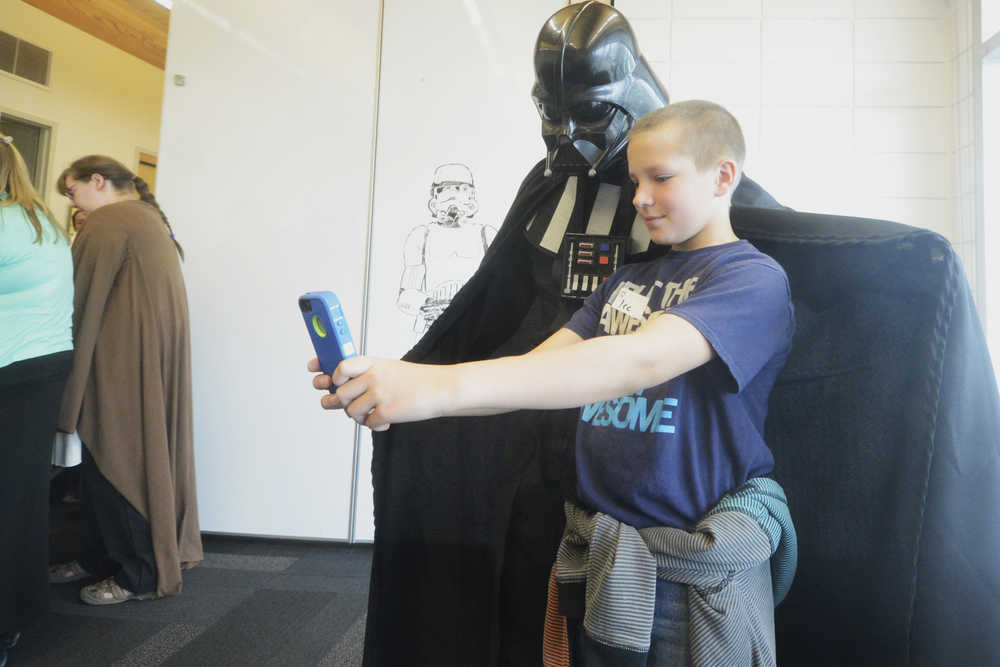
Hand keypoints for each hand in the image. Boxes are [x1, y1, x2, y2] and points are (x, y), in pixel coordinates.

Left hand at [308, 356, 448, 430]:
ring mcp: (379, 394)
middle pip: (340, 393)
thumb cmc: (416, 380)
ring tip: (372, 413)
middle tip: (350, 405)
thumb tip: (338, 390)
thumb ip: (365, 376)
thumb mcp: (389, 369)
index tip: (328, 380)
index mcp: (372, 363)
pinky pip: (368, 423)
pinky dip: (375, 425)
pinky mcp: (386, 411)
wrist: (441, 389)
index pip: (341, 367)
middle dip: (341, 403)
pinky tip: (385, 420)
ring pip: (351, 411)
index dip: (331, 376)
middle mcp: (373, 377)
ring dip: (359, 416)